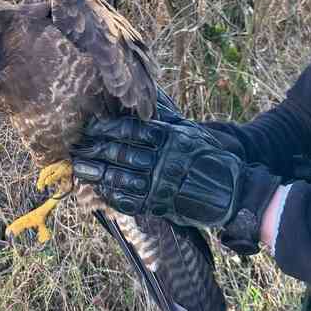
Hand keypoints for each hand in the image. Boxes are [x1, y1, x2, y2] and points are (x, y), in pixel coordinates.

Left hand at [72, 116, 281, 254]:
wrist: (233, 191)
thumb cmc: (211, 158)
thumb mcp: (191, 133)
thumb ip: (166, 122)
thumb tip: (145, 105)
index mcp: (170, 138)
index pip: (131, 130)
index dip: (107, 128)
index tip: (91, 127)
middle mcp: (163, 160)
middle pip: (122, 153)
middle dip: (96, 150)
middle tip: (77, 147)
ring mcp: (161, 184)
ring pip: (122, 177)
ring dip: (98, 173)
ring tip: (80, 168)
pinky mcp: (161, 205)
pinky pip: (130, 201)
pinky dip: (112, 195)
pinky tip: (99, 190)